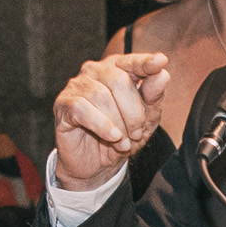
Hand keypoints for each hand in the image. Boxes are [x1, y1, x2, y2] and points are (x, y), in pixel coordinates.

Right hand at [53, 54, 168, 190]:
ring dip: (118, 123)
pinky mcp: (63, 104)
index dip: (146, 63)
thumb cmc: (123, 136)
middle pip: (119, 81)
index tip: (160, 62)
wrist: (97, 165)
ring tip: (123, 142)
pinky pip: (83, 109)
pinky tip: (112, 137)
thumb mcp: (146, 119)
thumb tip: (162, 74)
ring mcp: (77, 86)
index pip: (133, 61)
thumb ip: (154, 96)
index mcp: (117, 69)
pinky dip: (102, 125)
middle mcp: (95, 71)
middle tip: (137, 134)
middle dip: (134, 113)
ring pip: (101, 96)